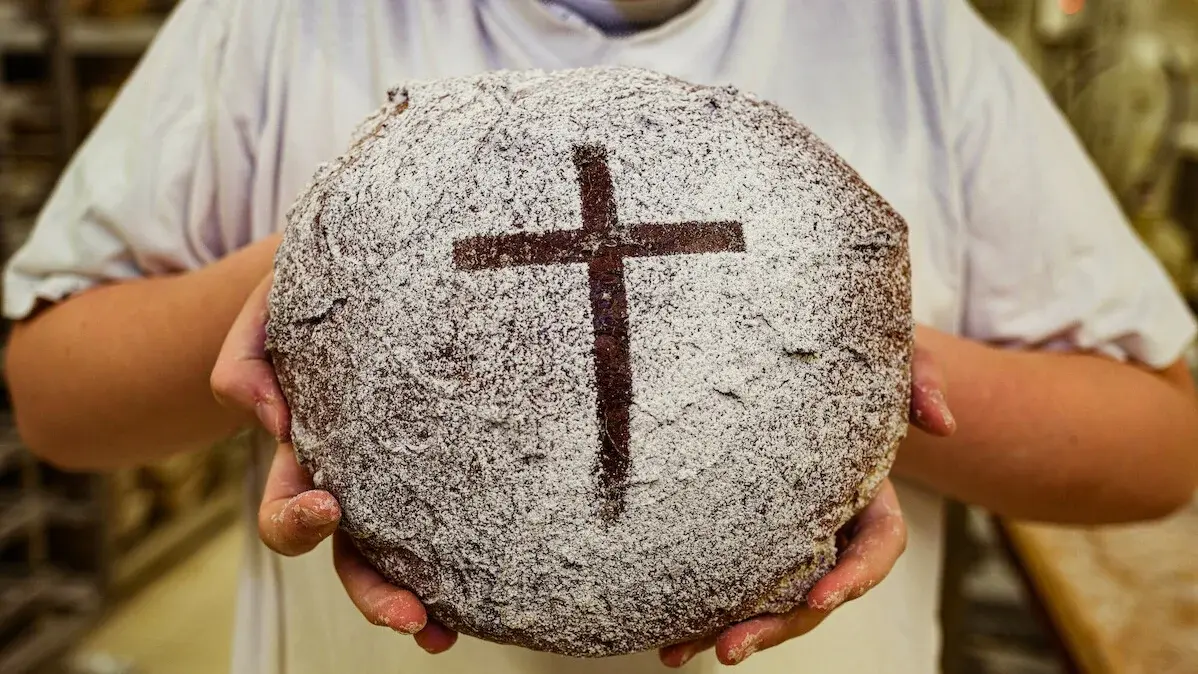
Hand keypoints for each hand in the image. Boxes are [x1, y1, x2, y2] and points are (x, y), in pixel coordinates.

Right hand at [210, 273, 457, 652]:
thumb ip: (245, 363)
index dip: (299, 521)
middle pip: (349, 555)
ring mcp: (400, 476)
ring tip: (442, 631)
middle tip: (409, 614)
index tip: (330, 507)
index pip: (290, 507)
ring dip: (415, 599)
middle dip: (373, 592)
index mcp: (307, 449)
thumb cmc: (315, 297)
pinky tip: (492, 578)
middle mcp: (354, 478)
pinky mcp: (448, 457)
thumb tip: (275, 421)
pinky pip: (452, 516)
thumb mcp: (265, 315)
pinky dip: (465, 560)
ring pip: (400, 554)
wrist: (371, 269)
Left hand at [659, 329, 955, 666]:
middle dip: (777, 627)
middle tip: (732, 647)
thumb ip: (923, 385)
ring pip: (767, 600)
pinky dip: (701, 608)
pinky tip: (664, 633)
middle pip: (813, 594)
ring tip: (678, 652)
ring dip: (726, 630)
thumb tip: (941, 423)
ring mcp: (790, 540)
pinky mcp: (751, 537)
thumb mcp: (902, 364)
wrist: (822, 370)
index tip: (825, 596)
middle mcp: (831, 533)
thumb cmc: (864, 369)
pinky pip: (731, 578)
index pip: (877, 549)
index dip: (855, 576)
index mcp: (871, 502)